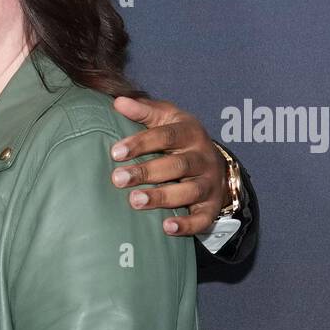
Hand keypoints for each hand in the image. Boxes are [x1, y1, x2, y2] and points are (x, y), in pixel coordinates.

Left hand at [110, 95, 225, 235]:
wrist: (213, 162)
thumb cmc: (180, 138)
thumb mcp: (166, 118)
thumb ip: (143, 110)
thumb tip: (118, 102)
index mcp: (190, 133)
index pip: (166, 136)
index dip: (140, 143)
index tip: (115, 152)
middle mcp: (202, 158)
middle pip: (176, 165)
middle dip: (146, 172)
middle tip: (118, 179)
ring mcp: (209, 183)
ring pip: (188, 191)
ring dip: (162, 197)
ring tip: (135, 201)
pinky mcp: (211, 207)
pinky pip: (203, 218)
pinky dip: (187, 225)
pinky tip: (167, 228)